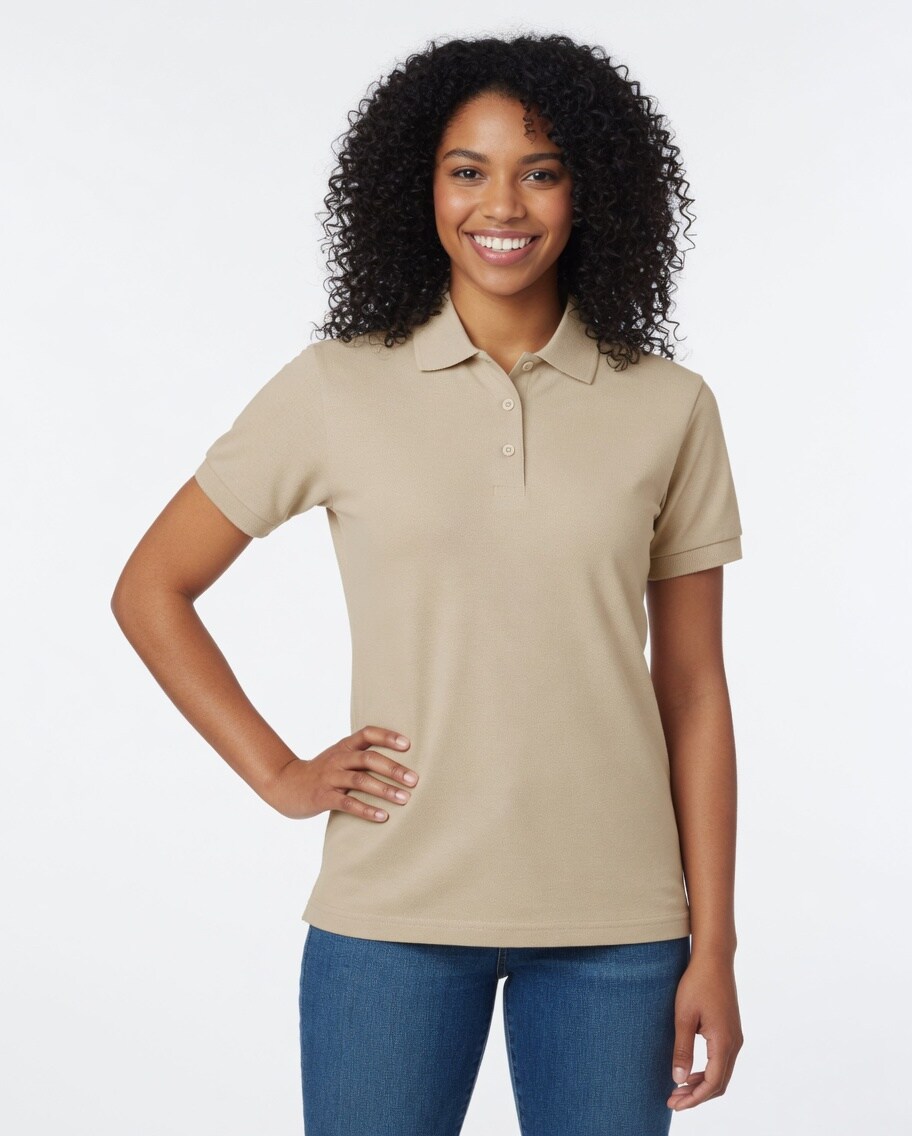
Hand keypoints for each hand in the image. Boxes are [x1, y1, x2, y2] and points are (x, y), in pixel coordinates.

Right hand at [262, 726, 417, 820]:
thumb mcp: (339, 758)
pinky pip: (347, 803)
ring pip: (360, 780)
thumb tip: (399, 764)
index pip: (367, 733)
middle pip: (368, 758)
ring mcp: (330, 777)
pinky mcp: (323, 797)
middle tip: (414, 780)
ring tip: (404, 799)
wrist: (285, 785)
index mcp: (344, 746)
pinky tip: (382, 816)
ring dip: (384, 789)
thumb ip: (362, 757)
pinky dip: (366, 809)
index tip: (408, 745)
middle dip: (393, 769)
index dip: (387, 737)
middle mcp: (338, 758)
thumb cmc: (322, 772)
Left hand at [667, 951, 743, 1111]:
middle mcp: (734, 1043)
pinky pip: (722, 1061)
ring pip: (721, 1073)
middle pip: (719, 1083)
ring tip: (678, 1089)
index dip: (694, 1098)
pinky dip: (707, 1072)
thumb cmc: (697, 983)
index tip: (674, 1103)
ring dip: (702, 1085)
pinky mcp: (731, 1031)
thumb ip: (683, 1049)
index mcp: (724, 1042)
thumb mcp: (684, 1016)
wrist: (714, 959)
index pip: (712, 1083)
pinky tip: (690, 1071)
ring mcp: (735, 1037)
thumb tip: (679, 1080)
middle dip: (697, 1096)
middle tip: (673, 1101)